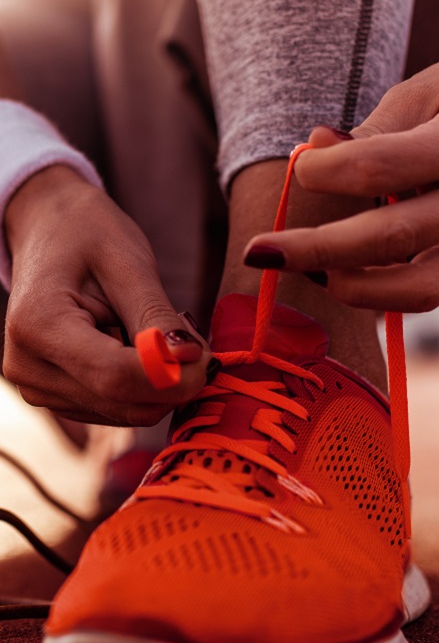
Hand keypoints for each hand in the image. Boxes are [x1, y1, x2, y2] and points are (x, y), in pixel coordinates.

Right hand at [4, 166, 210, 423]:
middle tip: (190, 334)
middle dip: (172, 379)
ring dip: (159, 381)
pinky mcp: (57, 398)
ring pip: (126, 412)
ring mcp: (38, 388)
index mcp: (38, 325)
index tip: (206, 353)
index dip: (171, 375)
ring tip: (154, 328)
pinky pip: (118, 409)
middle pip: (122, 402)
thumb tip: (191, 362)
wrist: (48, 230)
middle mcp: (29, 367)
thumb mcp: (127, 263)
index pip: (114, 377)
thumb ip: (156, 316)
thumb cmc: (87, 234)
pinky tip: (136, 345)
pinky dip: (142, 385)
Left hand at [244, 37, 438, 310]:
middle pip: (392, 236)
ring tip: (303, 271)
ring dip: (350, 286)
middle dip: (316, 248)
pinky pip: (429, 293)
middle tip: (258, 251)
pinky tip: (339, 277)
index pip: (381, 168)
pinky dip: (380, 293)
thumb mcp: (423, 90)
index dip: (325, 173)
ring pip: (417, 286)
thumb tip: (312, 154)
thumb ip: (369, 130)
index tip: (300, 167)